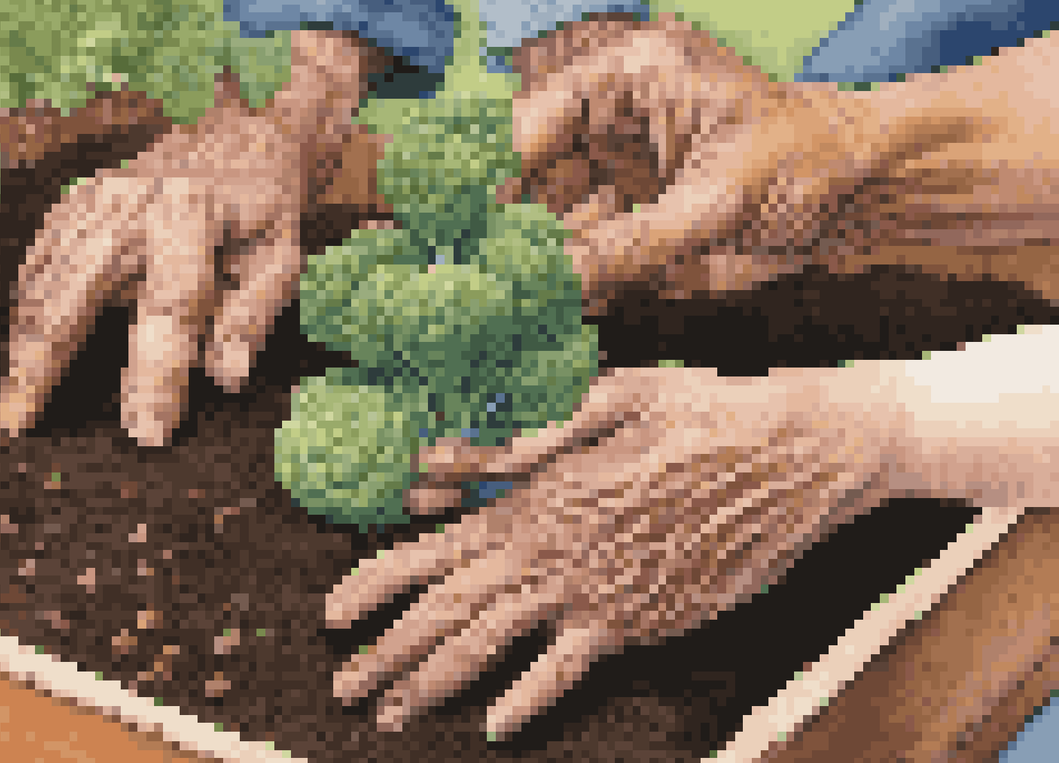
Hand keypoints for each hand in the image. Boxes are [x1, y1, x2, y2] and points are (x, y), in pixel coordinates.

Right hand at [0, 30, 390, 446]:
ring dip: (21, 348)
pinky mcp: (72, 203)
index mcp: (194, 215)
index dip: (157, 374)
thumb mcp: (281, 261)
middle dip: (40, 364)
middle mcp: (134, 203)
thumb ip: (253, 315)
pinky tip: (18, 360)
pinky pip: (37, 265)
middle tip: (12, 429)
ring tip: (6, 411)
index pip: (171, 308)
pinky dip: (24, 314)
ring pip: (44, 282)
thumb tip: (225, 377)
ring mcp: (94, 199)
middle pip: (74, 292)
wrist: (236, 142)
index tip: (144, 435)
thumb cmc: (262, 218)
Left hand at [325, 364, 912, 736]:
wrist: (796, 455)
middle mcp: (550, 552)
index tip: (330, 614)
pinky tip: (495, 727)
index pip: (432, 550)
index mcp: (533, 498)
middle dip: (388, 653)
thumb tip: (434, 463)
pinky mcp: (639, 620)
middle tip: (344, 688)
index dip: (375, 584)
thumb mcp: (607, 399)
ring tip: (392, 713)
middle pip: (448, 612)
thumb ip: (517, 439)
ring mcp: (594, 593)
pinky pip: (569, 668)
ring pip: (494, 646)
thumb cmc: (698, 410)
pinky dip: (529, 698)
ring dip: (436, 682)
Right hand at [504, 14, 1058, 314]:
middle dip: (505, 230)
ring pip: (555, 221)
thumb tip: (554, 292)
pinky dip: (570, 285)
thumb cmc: (811, 165)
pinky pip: (588, 251)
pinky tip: (543, 315)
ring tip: (499, 308)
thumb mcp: (715, 205)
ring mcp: (625, 168)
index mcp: (631, 77)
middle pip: (534, 175)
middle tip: (468, 279)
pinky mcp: (639, 213)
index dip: (490, 174)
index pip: (534, 120)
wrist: (873, 195)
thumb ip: (628, 249)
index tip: (454, 224)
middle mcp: (616, 118)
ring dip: (532, 266)